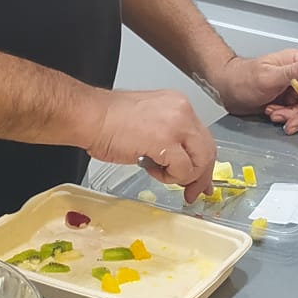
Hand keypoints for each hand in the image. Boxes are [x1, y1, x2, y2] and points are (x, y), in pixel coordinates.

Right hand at [82, 88, 217, 200]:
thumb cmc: (108, 121)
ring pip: (199, 162)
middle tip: (192, 192)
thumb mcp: (150, 122)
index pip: (202, 137)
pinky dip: (169, 177)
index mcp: (178, 104)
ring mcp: (177, 125)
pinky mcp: (166, 141)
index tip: (201, 180)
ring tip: (158, 172)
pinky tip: (151, 169)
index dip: (203, 162)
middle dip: (201, 176)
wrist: (89, 116)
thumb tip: (182, 161)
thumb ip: (170, 137)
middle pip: (207, 150)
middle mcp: (182, 111)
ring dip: (181, 176)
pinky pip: (183, 170)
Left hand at [206, 49, 297, 133]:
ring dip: (292, 117)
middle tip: (287, 122)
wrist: (224, 88)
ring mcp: (294, 89)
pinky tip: (271, 115)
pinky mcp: (287, 101)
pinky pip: (296, 114)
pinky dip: (286, 119)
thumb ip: (292, 72)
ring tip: (273, 115)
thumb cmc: (243, 77)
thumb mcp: (267, 76)